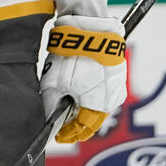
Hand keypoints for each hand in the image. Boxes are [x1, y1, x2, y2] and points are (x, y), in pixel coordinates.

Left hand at [40, 15, 126, 142]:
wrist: (89, 29)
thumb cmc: (72, 56)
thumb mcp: (54, 83)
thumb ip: (51, 105)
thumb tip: (49, 118)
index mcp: (99, 106)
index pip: (83, 128)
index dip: (69, 134)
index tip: (58, 136)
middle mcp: (112, 99)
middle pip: (92, 119)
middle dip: (77, 124)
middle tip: (62, 126)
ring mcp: (116, 85)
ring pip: (98, 105)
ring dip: (83, 109)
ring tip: (68, 109)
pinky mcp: (116, 72)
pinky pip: (102, 91)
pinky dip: (89, 95)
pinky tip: (77, 92)